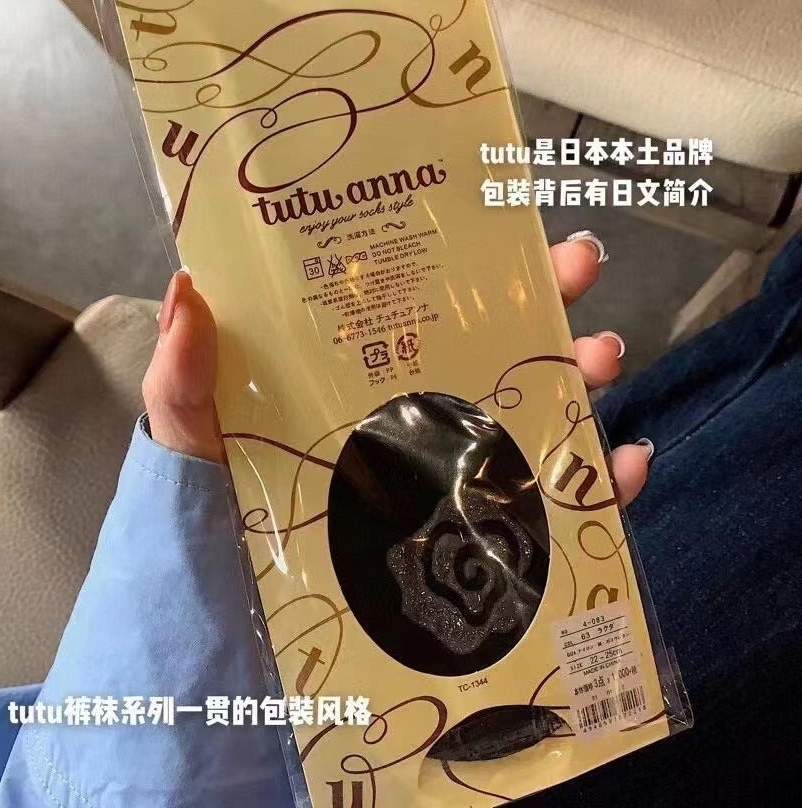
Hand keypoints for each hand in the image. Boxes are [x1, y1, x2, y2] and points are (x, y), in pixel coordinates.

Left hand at [142, 232, 649, 503]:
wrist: (235, 599)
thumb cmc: (217, 501)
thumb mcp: (194, 428)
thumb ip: (186, 372)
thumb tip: (190, 286)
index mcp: (362, 364)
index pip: (424, 295)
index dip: (467, 252)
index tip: (506, 207)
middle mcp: (418, 403)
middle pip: (500, 337)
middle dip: (551, 294)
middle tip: (577, 264)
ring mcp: (455, 465)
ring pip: (542, 405)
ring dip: (584, 373)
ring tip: (599, 357)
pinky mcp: (482, 531)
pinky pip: (560, 504)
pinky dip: (604, 485)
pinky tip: (621, 465)